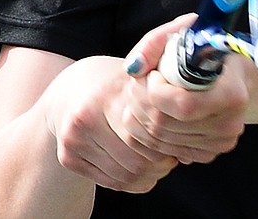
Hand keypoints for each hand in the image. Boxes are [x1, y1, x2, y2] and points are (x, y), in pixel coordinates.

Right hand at [43, 55, 177, 192]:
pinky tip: (140, 170)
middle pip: (137, 159)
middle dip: (161, 163)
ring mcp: (73, 140)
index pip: (149, 134)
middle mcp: (85, 118)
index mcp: (105, 95)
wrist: (68, 89)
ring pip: (125, 175)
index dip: (170, 142)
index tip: (180, 139)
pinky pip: (111, 182)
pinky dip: (132, 182)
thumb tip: (190, 110)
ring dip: (149, 175)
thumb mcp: (134, 75)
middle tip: (172, 157)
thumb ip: (157, 90)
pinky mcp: (68, 157)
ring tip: (159, 164)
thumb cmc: (110, 82)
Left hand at [120, 15, 248, 164]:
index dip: (155, 91)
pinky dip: (143, 135)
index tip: (152, 74)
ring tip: (137, 97)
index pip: (183, 105)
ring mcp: (219, 143)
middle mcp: (229, 124)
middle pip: (165, 125)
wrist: (236, 76)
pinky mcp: (208, 154)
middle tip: (136, 84)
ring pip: (159, 141)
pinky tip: (143, 115)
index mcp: (232, 95)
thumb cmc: (209, 50)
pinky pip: (163, 153)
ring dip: (137, 117)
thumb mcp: (185, 31)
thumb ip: (155, 42)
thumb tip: (133, 68)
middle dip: (139, 102)